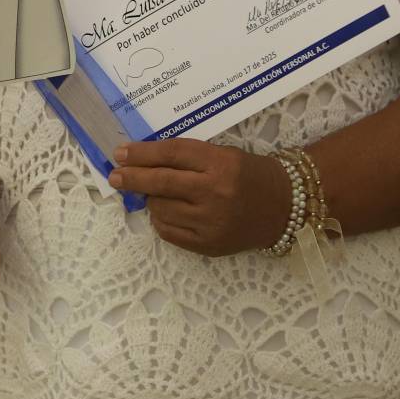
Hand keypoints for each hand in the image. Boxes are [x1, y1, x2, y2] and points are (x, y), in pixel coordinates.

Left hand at [109, 139, 288, 256]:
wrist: (284, 208)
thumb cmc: (249, 175)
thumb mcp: (222, 154)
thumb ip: (186, 158)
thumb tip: (140, 161)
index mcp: (220, 164)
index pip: (170, 155)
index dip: (141, 154)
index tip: (120, 153)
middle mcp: (215, 193)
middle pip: (160, 182)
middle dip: (131, 178)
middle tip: (114, 175)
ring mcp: (212, 222)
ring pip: (160, 208)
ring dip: (149, 200)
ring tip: (151, 194)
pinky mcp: (209, 245)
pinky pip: (169, 232)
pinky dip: (160, 220)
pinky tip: (164, 212)